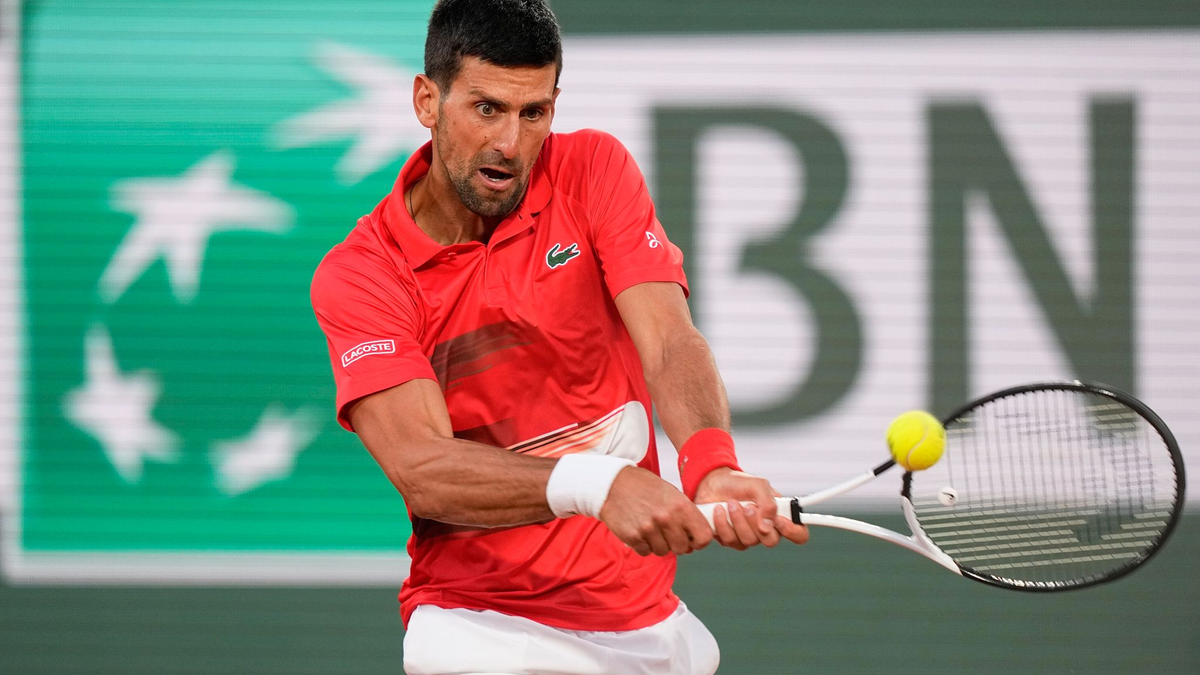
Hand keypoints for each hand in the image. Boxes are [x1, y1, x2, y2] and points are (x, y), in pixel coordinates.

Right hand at [599, 467, 713, 556]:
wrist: (613, 483)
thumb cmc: (644, 487)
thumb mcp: (671, 492)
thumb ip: (685, 513)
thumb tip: (694, 537)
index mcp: (681, 506)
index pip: (703, 536)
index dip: (699, 541)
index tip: (693, 540)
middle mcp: (666, 518)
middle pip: (682, 548)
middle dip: (677, 544)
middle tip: (668, 535)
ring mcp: (649, 529)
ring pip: (663, 551)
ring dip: (659, 544)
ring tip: (651, 530)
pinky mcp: (633, 537)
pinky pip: (645, 552)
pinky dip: (644, 546)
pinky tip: (640, 532)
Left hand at [694, 468, 808, 549]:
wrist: (712, 483)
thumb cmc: (739, 483)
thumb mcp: (757, 485)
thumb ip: (768, 503)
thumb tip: (767, 525)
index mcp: (780, 515)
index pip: (799, 534)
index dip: (793, 532)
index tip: (778, 520)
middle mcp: (766, 529)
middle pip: (771, 541)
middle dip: (756, 522)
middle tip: (747, 506)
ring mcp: (749, 536)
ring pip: (748, 541)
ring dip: (737, 520)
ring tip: (730, 503)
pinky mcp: (731, 539)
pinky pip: (730, 541)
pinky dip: (722, 523)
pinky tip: (718, 510)